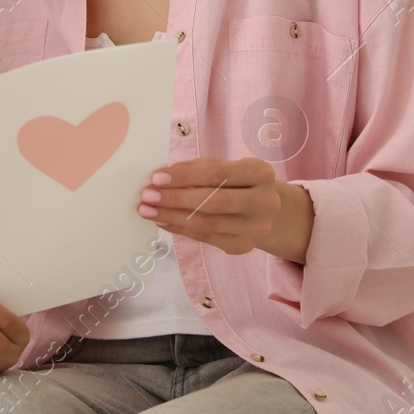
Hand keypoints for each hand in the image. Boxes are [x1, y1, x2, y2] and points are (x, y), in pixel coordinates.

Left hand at [138, 157, 311, 260]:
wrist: (266, 210)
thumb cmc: (237, 182)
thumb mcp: (225, 166)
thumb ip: (198, 169)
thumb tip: (163, 177)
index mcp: (261, 173)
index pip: (217, 174)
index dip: (185, 176)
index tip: (157, 178)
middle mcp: (265, 202)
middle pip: (213, 201)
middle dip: (175, 199)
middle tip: (147, 196)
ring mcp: (257, 228)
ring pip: (207, 223)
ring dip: (172, 216)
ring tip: (148, 210)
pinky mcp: (244, 246)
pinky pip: (206, 238)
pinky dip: (180, 229)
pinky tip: (163, 221)